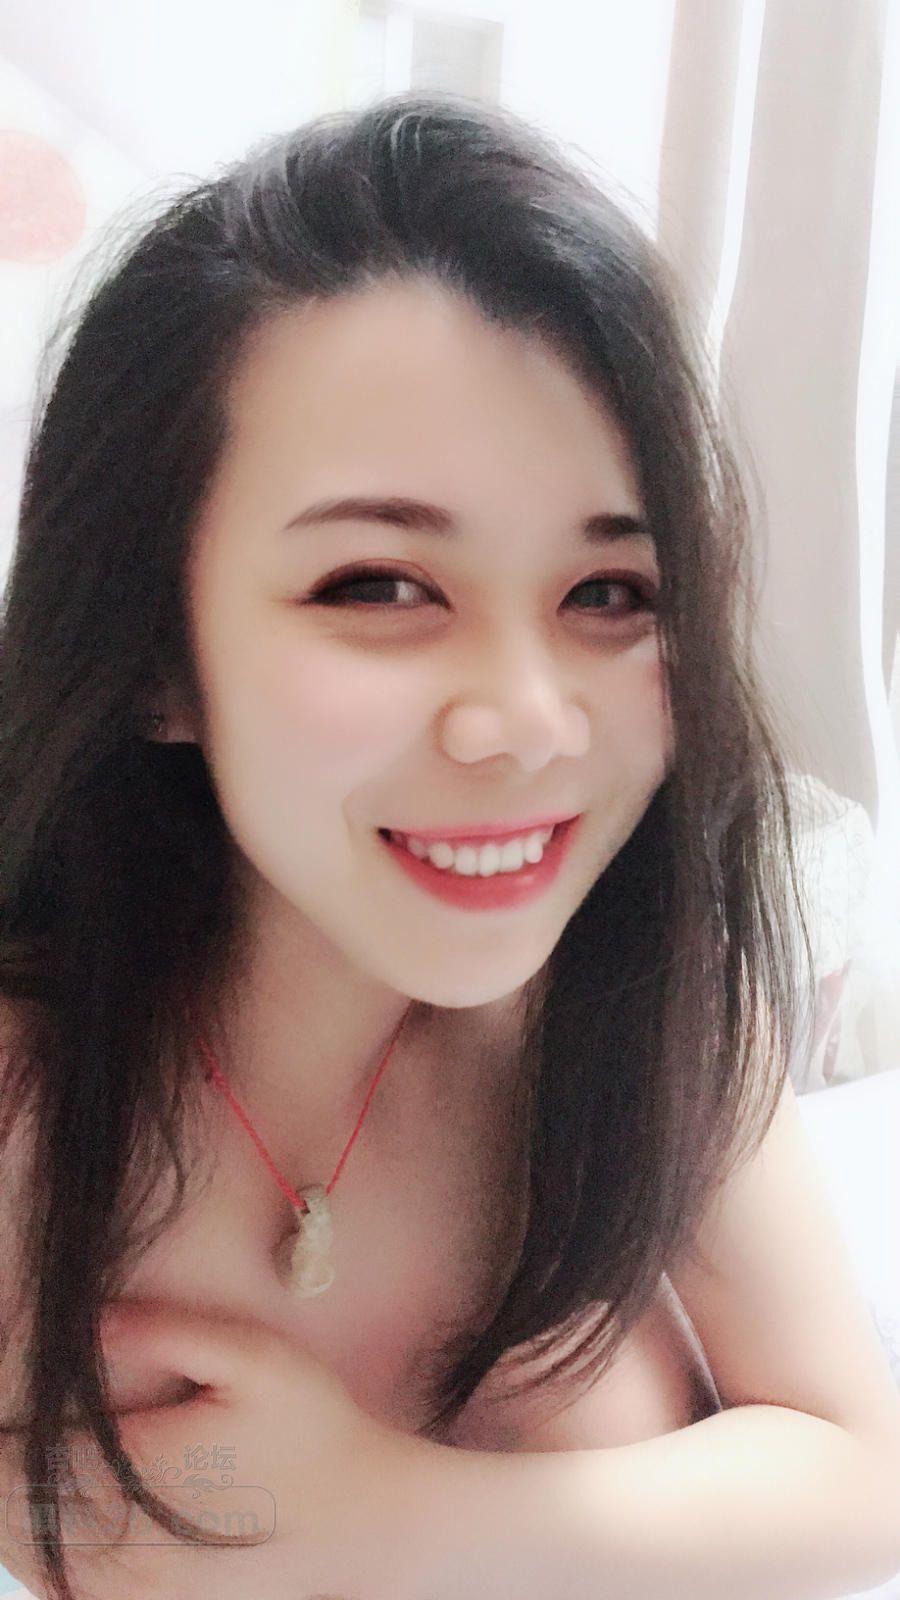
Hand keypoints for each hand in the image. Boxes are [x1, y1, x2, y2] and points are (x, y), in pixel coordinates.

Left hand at [5, 1300, 413, 1599]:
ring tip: (12, 1472)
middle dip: (2, 1469)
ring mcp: (138, 1586)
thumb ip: (172, 1331)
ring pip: (36, 1555)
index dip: (2, 1431)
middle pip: (17, 1510)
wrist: (371, 1526)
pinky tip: (38, 1531)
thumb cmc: (317, 1431)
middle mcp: (127, 1538)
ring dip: (10, 1516)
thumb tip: (91, 1322)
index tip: (4, 1398)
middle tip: (5, 1433)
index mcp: (141, 1466)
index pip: (26, 1455)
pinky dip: (41, 1559)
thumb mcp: (257, 1357)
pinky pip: (69, 1591)